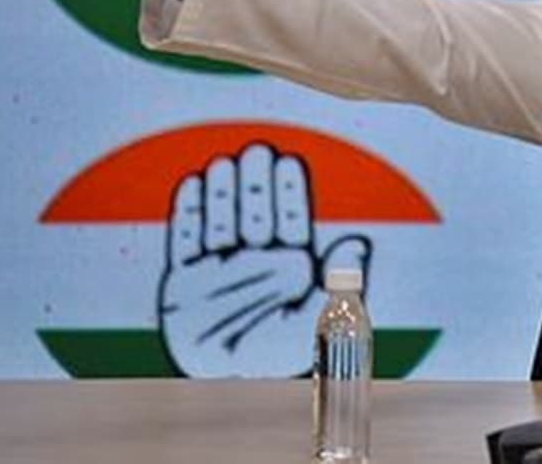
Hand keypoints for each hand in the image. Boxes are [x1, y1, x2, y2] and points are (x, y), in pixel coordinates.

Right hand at [159, 142, 371, 377]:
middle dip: (255, 184)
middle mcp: (253, 262)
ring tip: (226, 163)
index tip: (289, 162)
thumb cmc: (280, 356)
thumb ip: (339, 281)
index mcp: (288, 266)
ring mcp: (217, 269)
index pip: (288, 220)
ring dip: (222, 193)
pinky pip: (184, 241)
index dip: (288, 192)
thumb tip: (358, 244)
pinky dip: (187, 214)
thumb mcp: (320, 320)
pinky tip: (192, 185)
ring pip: (221, 221)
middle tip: (257, 152)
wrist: (232, 389)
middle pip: (253, 214)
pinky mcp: (182, 281)